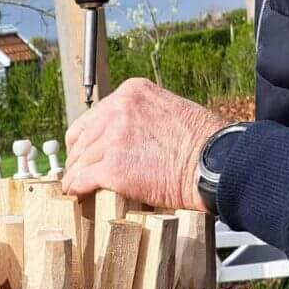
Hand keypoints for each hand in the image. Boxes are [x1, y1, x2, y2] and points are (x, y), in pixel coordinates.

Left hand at [62, 77, 223, 211]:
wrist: (214, 162)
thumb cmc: (203, 142)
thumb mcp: (169, 110)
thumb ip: (143, 117)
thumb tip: (129, 135)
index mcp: (132, 93)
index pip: (93, 115)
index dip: (84, 137)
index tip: (81, 149)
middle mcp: (119, 110)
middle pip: (83, 138)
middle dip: (77, 157)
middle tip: (75, 171)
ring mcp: (113, 139)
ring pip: (80, 160)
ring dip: (75, 175)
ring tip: (74, 187)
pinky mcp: (112, 168)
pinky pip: (81, 180)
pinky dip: (75, 189)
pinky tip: (76, 195)